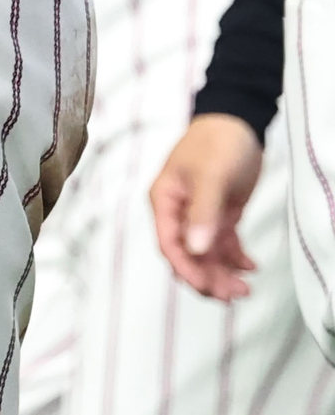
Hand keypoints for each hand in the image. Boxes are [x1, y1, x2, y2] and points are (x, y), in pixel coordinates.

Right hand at [149, 113, 264, 301]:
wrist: (238, 121)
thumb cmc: (216, 141)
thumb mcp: (210, 176)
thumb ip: (202, 212)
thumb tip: (196, 249)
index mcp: (165, 200)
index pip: (169, 245)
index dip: (187, 269)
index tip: (207, 286)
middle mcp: (178, 212)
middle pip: (187, 256)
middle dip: (208, 278)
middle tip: (234, 293)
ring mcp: (199, 215)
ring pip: (205, 256)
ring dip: (223, 273)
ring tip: (245, 287)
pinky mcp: (218, 215)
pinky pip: (223, 245)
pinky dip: (235, 259)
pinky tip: (250, 266)